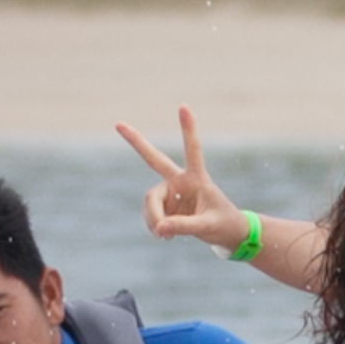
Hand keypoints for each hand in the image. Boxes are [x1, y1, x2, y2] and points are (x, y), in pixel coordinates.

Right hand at [117, 106, 242, 251]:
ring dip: (152, 218)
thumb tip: (160, 228)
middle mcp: (180, 181)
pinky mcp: (166, 208)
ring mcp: (171, 194)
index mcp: (197, 178)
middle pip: (154, 159)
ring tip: (163, 236)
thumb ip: (184, 226)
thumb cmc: (223, 225)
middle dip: (136, 142)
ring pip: (150, 201)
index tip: (183, 107)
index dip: (188, 129)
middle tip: (118, 124)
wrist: (226, 234)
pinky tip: (163, 235)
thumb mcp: (207, 226)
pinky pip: (152, 216)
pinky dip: (154, 226)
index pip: (192, 150)